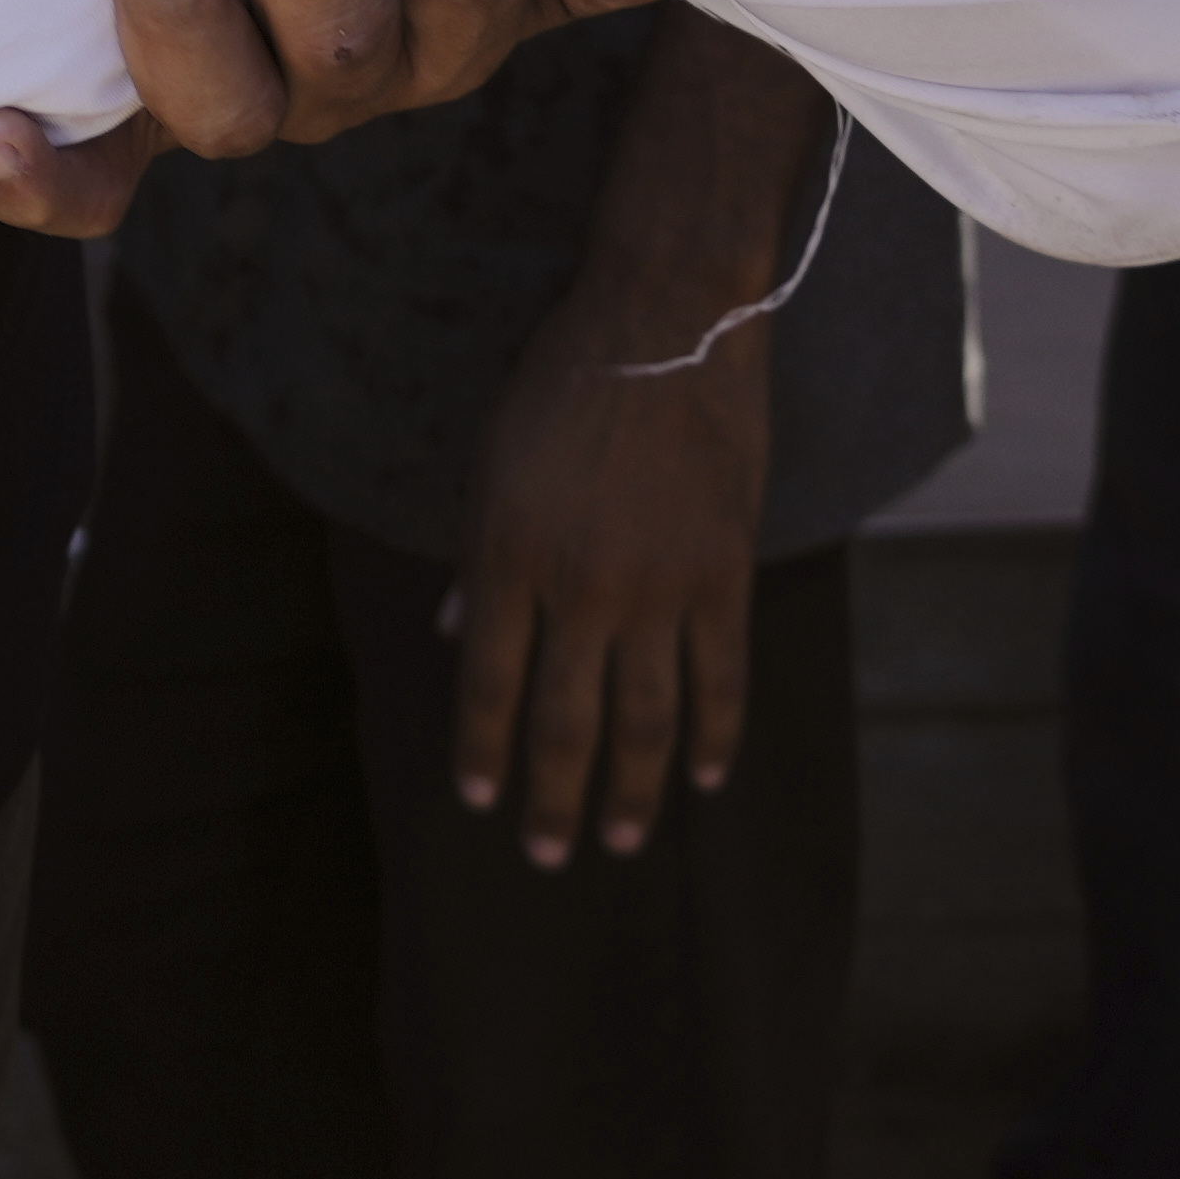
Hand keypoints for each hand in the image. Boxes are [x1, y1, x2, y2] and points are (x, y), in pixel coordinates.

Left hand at [455, 319, 776, 869]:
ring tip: (621, 840)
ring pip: (643, 719)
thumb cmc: (564, 380)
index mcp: (508, 556)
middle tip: (547, 857)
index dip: (482, 752)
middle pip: (563, 722)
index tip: (478, 803)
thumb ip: (477, 559)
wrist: (666, 321)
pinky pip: (721, 678)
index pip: (488, 686)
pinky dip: (715, 735)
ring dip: (633, 790)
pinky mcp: (723, 573)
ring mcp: (656, 587)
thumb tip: (456, 633)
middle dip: (551, 799)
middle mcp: (578, 586)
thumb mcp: (492, 461)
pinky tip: (707, 776)